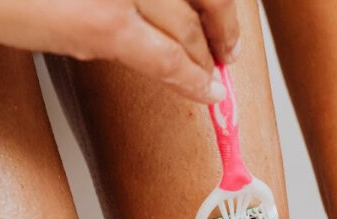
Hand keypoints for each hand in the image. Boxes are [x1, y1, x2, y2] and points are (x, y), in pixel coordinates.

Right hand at [0, 0, 239, 102]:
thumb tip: (161, 11)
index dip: (218, 4)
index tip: (223, 16)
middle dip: (221, 27)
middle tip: (227, 50)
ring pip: (186, 29)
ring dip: (205, 56)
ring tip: (211, 73)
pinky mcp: (109, 25)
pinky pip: (167, 59)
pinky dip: (192, 79)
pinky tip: (206, 92)